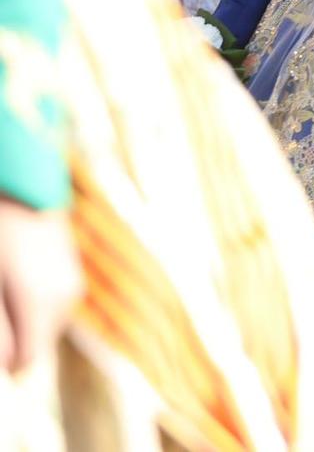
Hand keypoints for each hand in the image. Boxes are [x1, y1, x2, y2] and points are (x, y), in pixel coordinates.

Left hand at [0, 198, 79, 375]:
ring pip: (41, 324)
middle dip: (11, 336)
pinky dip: (28, 302)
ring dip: (18, 319)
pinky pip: (47, 304)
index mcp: (44, 305)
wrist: (22, 183)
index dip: (4, 360)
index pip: (26, 361)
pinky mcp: (69, 272)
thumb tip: (8, 365)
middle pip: (34, 343)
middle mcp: (66, 298)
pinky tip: (11, 274)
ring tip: (3, 284)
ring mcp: (71, 283)